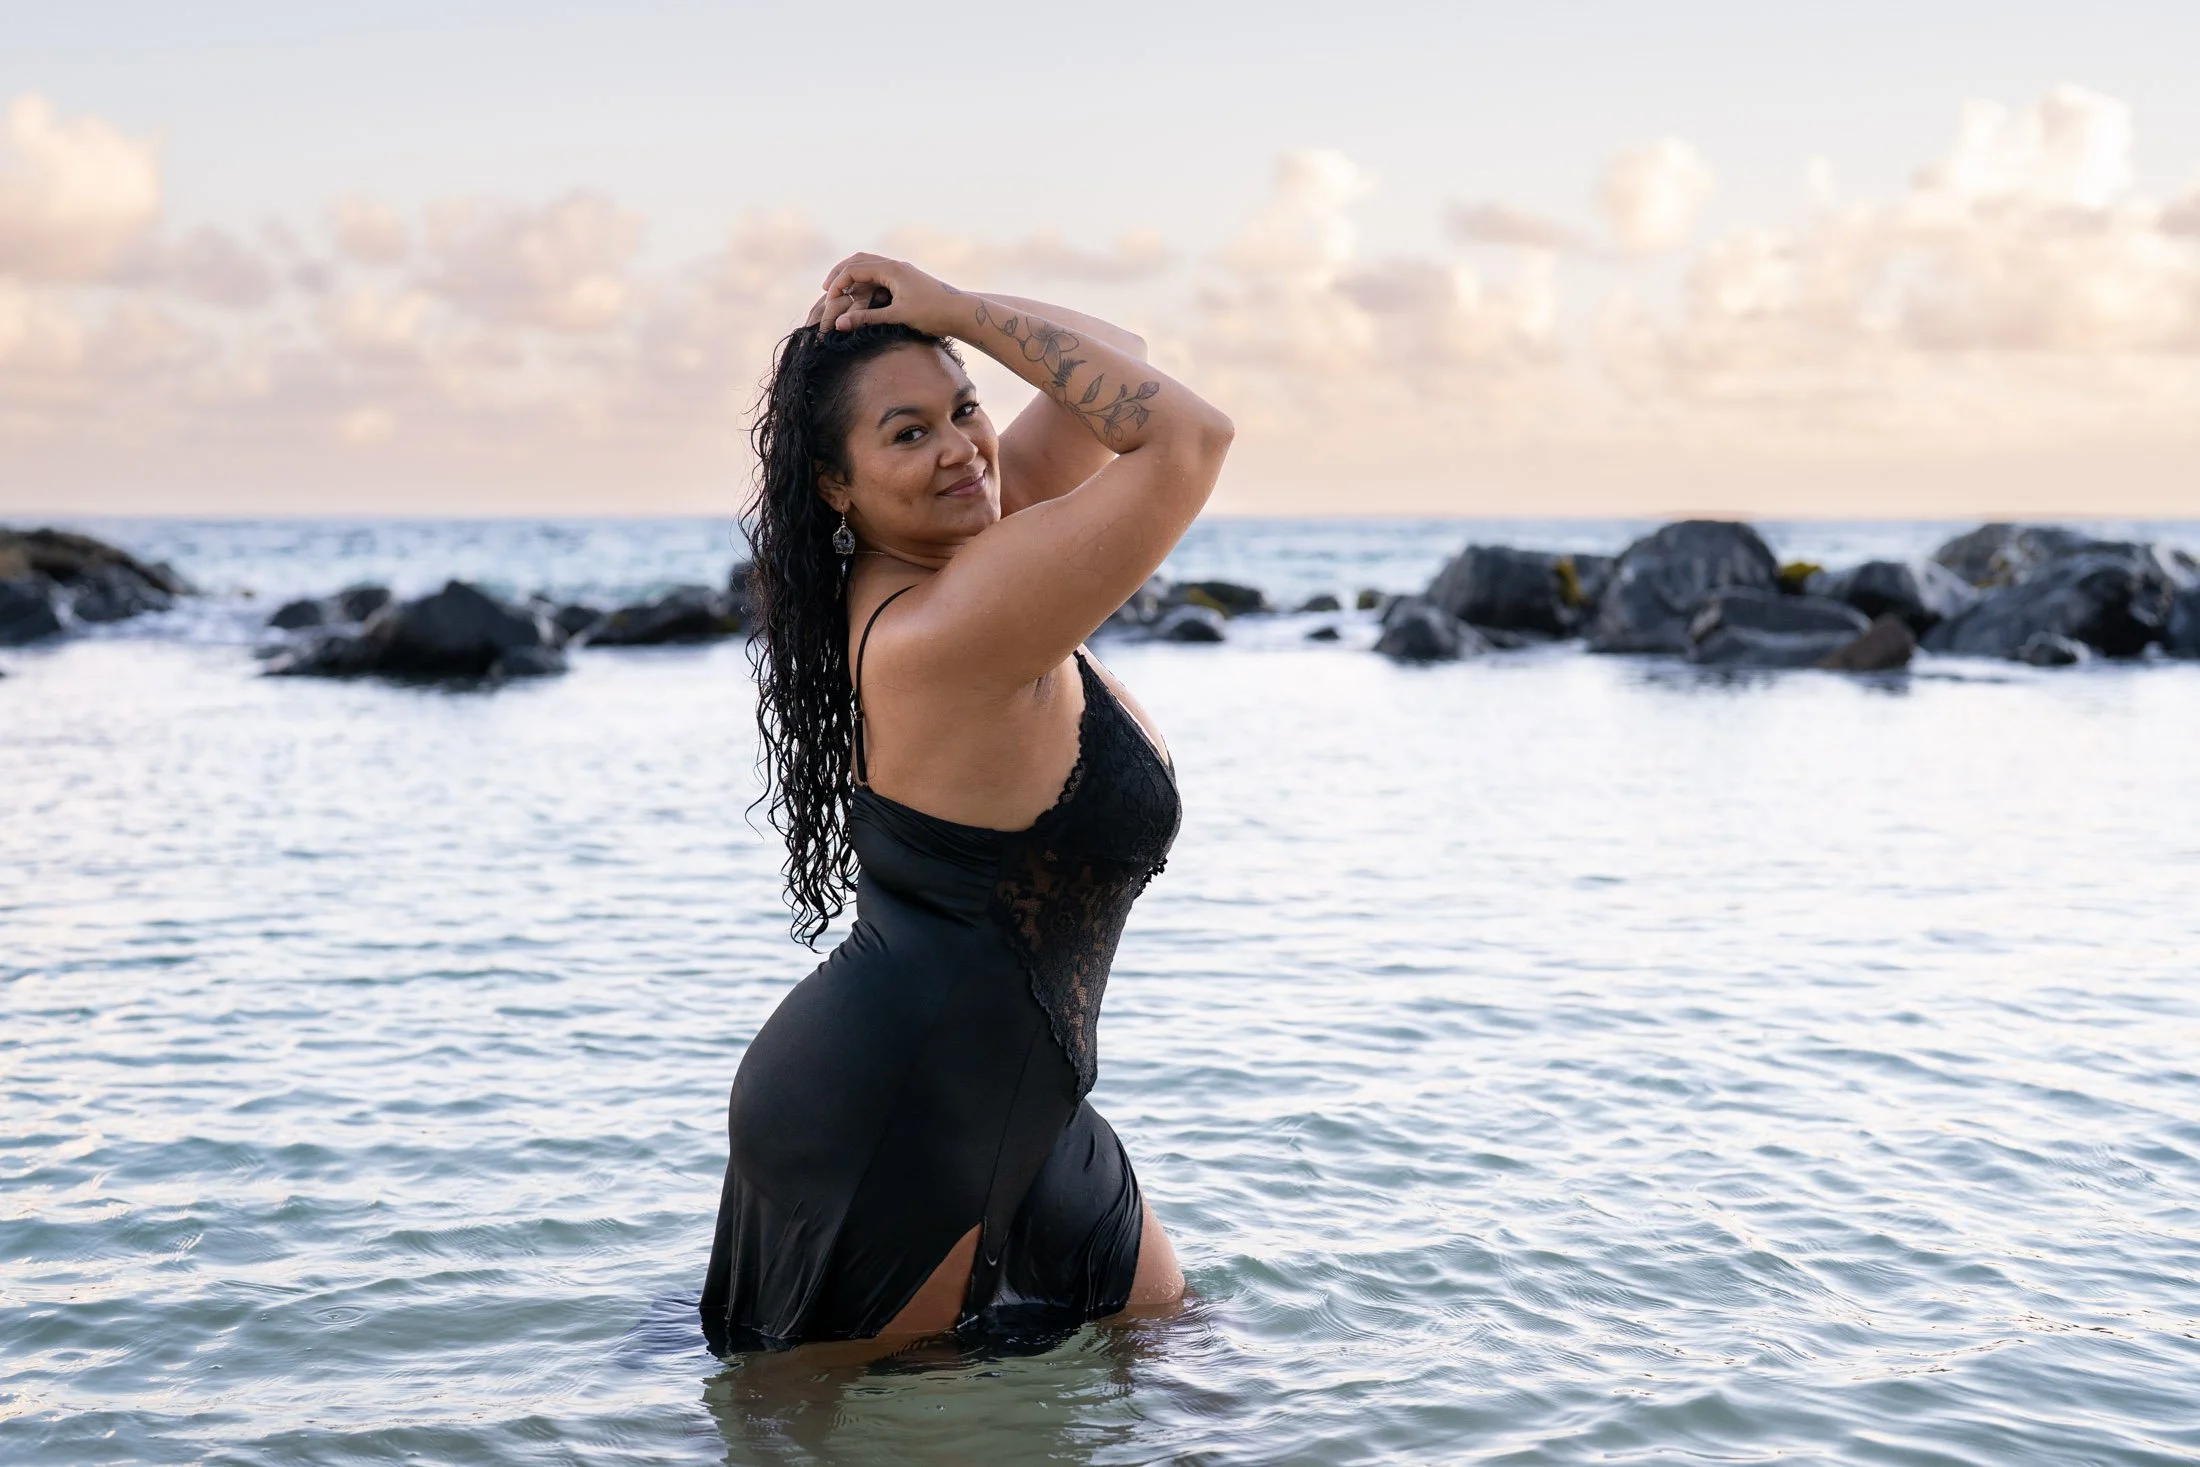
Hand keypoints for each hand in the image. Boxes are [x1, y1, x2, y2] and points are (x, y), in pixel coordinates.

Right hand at [804, 253, 964, 336]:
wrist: (962, 312)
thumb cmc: (932, 314)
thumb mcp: (897, 317)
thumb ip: (866, 318)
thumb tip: (838, 325)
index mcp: (891, 269)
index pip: (854, 269)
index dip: (838, 284)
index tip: (828, 300)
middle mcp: (895, 265)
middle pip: (859, 260)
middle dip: (840, 273)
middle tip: (826, 289)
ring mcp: (902, 271)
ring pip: (869, 265)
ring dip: (852, 275)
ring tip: (840, 290)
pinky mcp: (906, 280)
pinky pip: (879, 274)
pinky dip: (865, 281)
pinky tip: (860, 294)